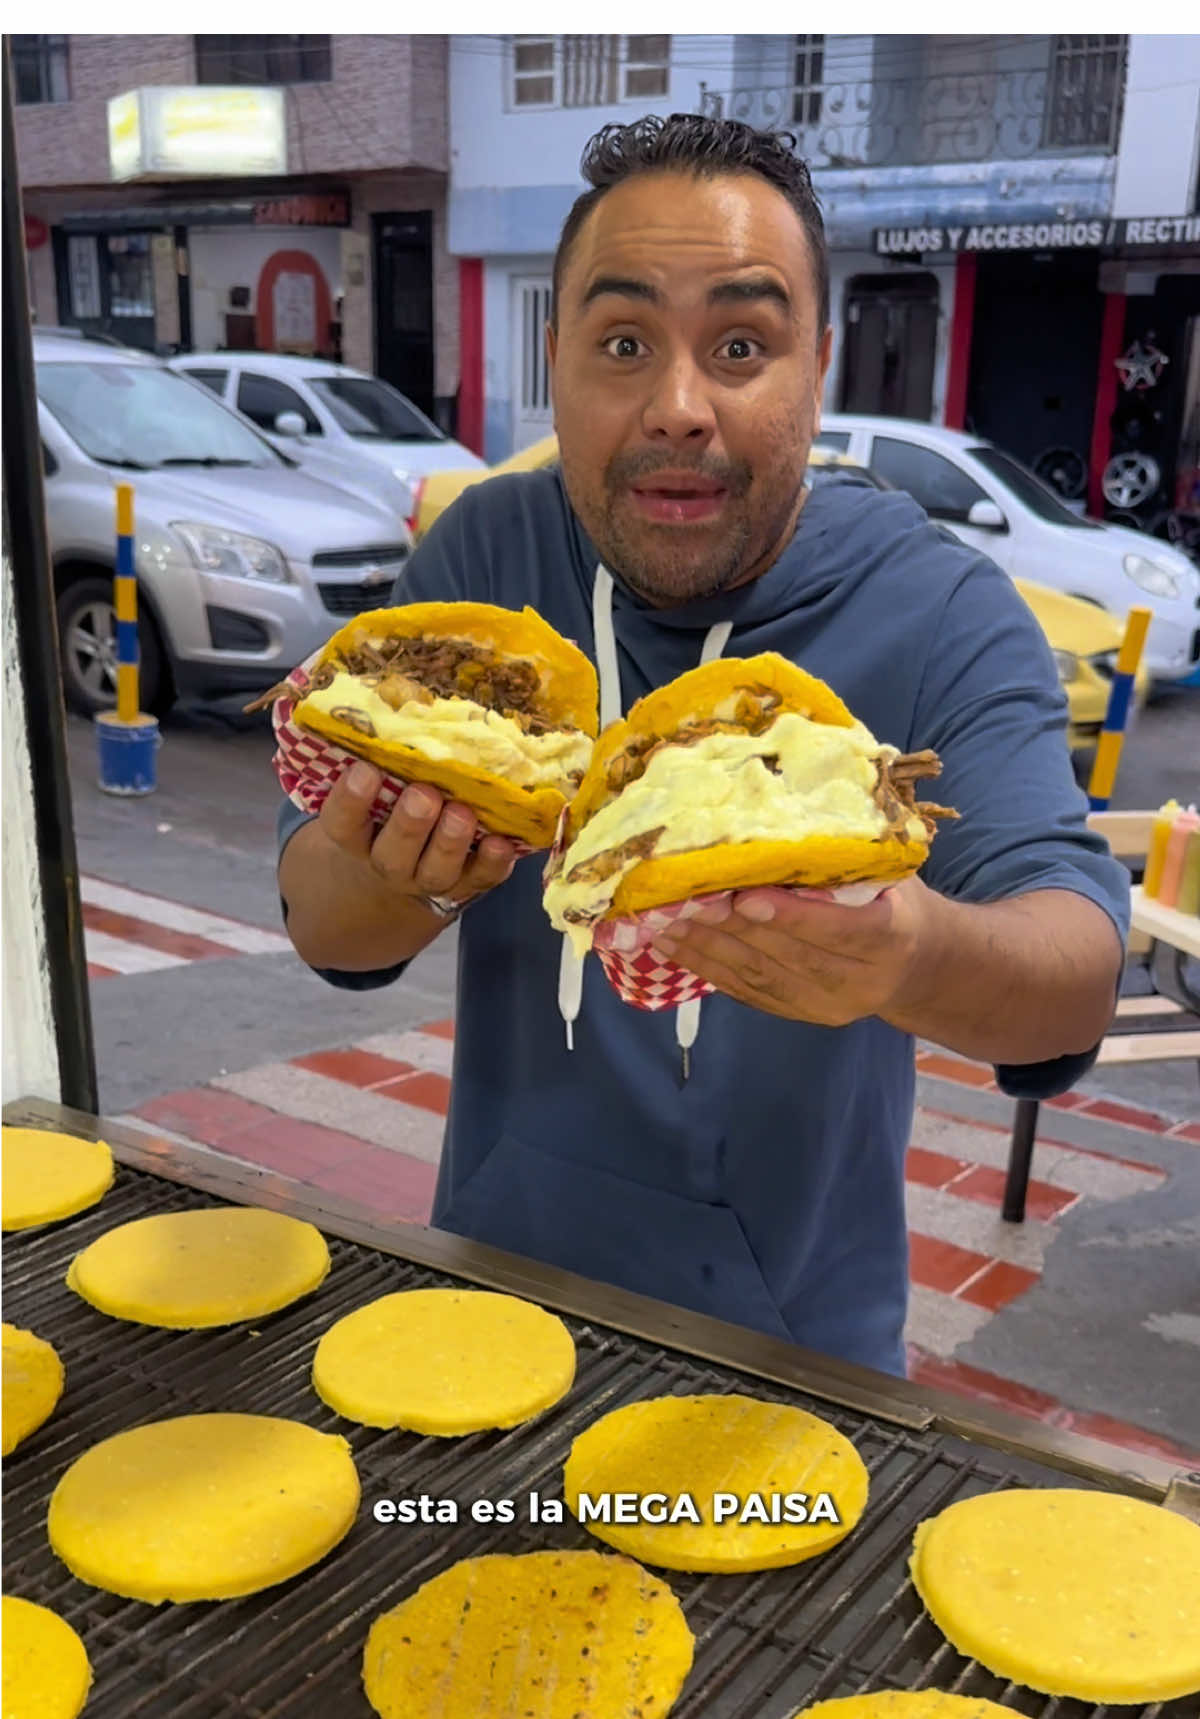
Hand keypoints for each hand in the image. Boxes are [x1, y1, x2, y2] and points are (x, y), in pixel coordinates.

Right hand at [320, 760, 517, 915]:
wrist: (409, 863)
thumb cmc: (391, 805)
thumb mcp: (378, 786)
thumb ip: (384, 762)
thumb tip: (397, 712)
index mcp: (358, 836)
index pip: (343, 824)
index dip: (350, 800)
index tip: (365, 769)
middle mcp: (390, 862)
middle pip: (392, 855)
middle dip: (409, 825)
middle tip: (423, 795)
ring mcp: (429, 877)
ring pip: (435, 872)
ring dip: (449, 842)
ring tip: (462, 812)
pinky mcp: (469, 882)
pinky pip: (481, 878)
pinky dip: (492, 862)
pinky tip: (501, 841)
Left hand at [648, 878, 938, 1025]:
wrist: (916, 965)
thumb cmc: (894, 899)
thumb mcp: (887, 875)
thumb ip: (842, 867)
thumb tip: (775, 835)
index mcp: (889, 938)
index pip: (835, 930)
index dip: (788, 915)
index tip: (743, 897)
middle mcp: (857, 982)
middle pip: (785, 955)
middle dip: (728, 927)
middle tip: (680, 899)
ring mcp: (824, 1006)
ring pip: (756, 975)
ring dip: (703, 947)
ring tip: (660, 921)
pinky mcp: (796, 1014)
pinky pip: (744, 991)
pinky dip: (703, 966)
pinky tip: (669, 945)